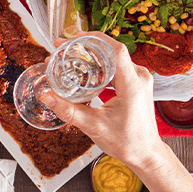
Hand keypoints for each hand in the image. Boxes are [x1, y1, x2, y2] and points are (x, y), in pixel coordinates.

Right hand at [41, 33, 167, 172]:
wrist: (146, 154)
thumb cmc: (127, 142)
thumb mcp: (94, 126)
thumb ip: (69, 110)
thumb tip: (46, 96)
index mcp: (132, 85)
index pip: (116, 50)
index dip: (94, 38)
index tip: (72, 37)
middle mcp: (139, 77)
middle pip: (111, 50)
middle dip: (85, 46)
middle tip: (62, 48)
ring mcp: (139, 80)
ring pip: (113, 57)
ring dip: (91, 55)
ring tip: (69, 57)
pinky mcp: (136, 84)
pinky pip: (116, 67)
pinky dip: (99, 65)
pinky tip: (83, 70)